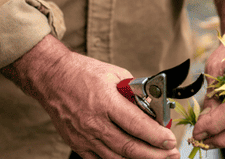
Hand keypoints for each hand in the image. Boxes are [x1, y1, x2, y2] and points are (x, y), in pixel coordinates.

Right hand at [1, 35, 178, 158]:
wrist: (52, 78)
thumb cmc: (84, 73)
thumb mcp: (116, 74)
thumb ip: (135, 92)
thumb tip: (153, 107)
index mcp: (106, 102)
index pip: (136, 124)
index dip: (156, 135)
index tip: (171, 139)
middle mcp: (95, 123)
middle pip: (129, 147)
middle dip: (155, 154)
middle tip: (172, 153)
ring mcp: (84, 137)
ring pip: (116, 158)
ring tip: (158, 158)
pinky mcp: (77, 144)